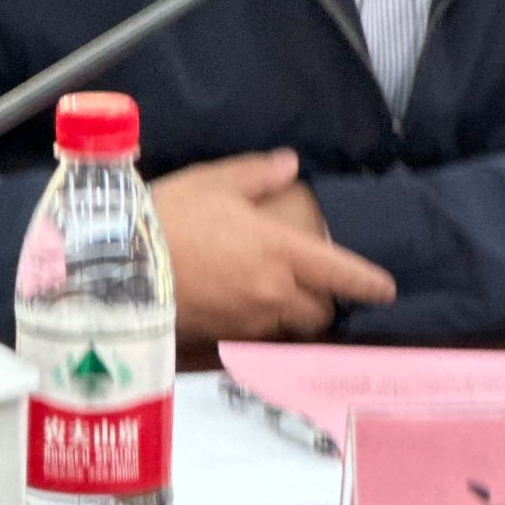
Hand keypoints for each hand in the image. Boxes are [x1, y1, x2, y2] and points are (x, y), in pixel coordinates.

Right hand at [149, 151, 395, 340]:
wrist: (118, 267)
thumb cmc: (170, 217)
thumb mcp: (216, 183)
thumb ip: (258, 175)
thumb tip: (290, 165)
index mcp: (282, 253)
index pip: (341, 274)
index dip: (368, 283)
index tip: (386, 290)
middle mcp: (273, 293)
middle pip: (319, 313)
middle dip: (325, 304)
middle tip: (319, 291)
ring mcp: (247, 321)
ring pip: (288, 329)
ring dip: (293, 318)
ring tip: (283, 303)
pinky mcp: (220, 338)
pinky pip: (254, 339)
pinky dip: (260, 329)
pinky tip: (246, 314)